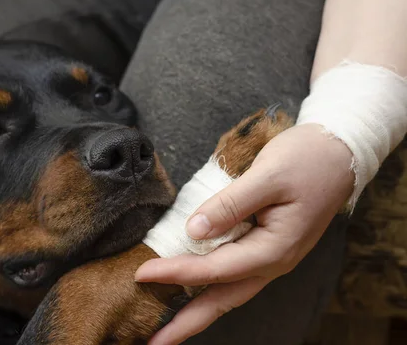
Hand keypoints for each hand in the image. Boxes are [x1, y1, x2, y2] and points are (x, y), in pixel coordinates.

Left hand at [134, 123, 354, 344]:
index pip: (214, 269)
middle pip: (223, 300)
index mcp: (273, 249)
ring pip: (228, 293)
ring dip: (197, 312)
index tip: (142, 274)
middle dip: (187, 323)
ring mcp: (270, 258)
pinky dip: (209, 288)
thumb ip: (230, 205)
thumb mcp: (268, 176)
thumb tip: (193, 230)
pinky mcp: (265, 248)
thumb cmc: (307, 161)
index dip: (176, 272)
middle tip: (154, 342)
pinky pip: (233, 277)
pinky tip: (192, 291)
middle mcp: (272, 262)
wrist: (339, 155)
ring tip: (168, 328)